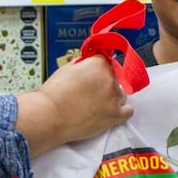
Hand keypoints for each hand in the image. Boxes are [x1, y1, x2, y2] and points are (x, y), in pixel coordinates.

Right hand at [15, 56, 132, 156]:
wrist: (50, 116)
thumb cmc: (54, 95)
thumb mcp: (66, 69)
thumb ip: (81, 63)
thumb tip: (86, 62)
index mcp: (98, 64)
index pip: (105, 60)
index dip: (97, 68)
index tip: (93, 74)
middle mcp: (110, 79)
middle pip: (114, 77)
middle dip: (103, 82)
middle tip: (89, 91)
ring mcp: (114, 97)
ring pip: (121, 94)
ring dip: (111, 97)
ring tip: (95, 104)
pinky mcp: (115, 115)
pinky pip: (128, 111)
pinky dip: (121, 111)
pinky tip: (111, 111)